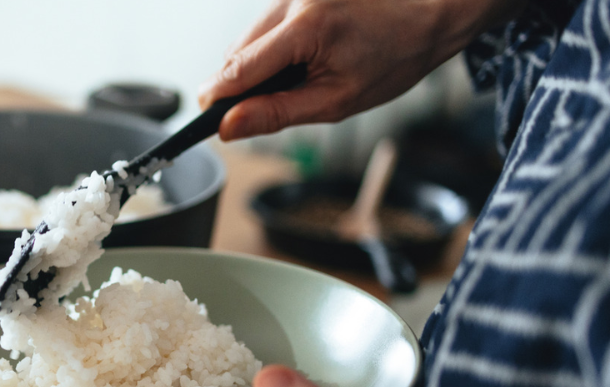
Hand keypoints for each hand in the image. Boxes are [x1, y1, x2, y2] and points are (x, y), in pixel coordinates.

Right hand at [198, 0, 524, 140]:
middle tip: (254, 110)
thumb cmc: (394, 57)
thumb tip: (229, 126)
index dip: (217, 97)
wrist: (430, 12)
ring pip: (249, 36)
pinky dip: (271, 47)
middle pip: (237, 50)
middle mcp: (294, 0)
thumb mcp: (337, 100)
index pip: (240, 68)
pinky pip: (266, 24)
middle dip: (238, 82)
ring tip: (293, 79)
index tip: (204, 118)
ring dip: (256, 64)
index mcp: (306, 28)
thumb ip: (277, 112)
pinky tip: (299, 58)